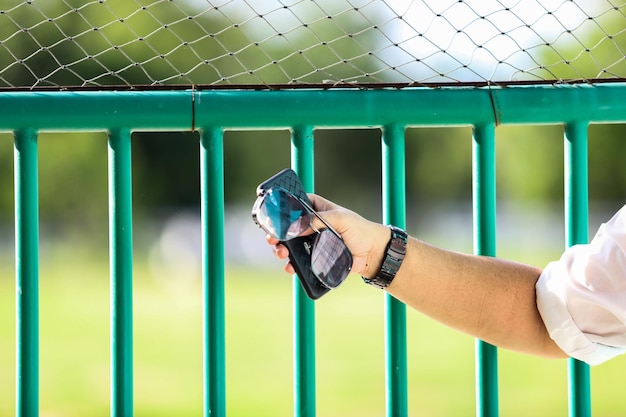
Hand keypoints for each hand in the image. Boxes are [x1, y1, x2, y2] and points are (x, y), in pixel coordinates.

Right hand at [266, 194, 390, 278]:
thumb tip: (298, 225)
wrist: (371, 253)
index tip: (273, 217)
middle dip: (276, 233)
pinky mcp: (314, 258)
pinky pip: (299, 261)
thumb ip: (319, 219)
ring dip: (281, 249)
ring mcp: (311, 242)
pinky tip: (290, 267)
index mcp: (315, 209)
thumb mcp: (340, 218)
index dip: (282, 210)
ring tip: (281, 253)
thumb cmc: (359, 229)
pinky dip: (292, 265)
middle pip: (287, 227)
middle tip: (272, 239)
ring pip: (290, 245)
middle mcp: (310, 225)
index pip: (294, 205)